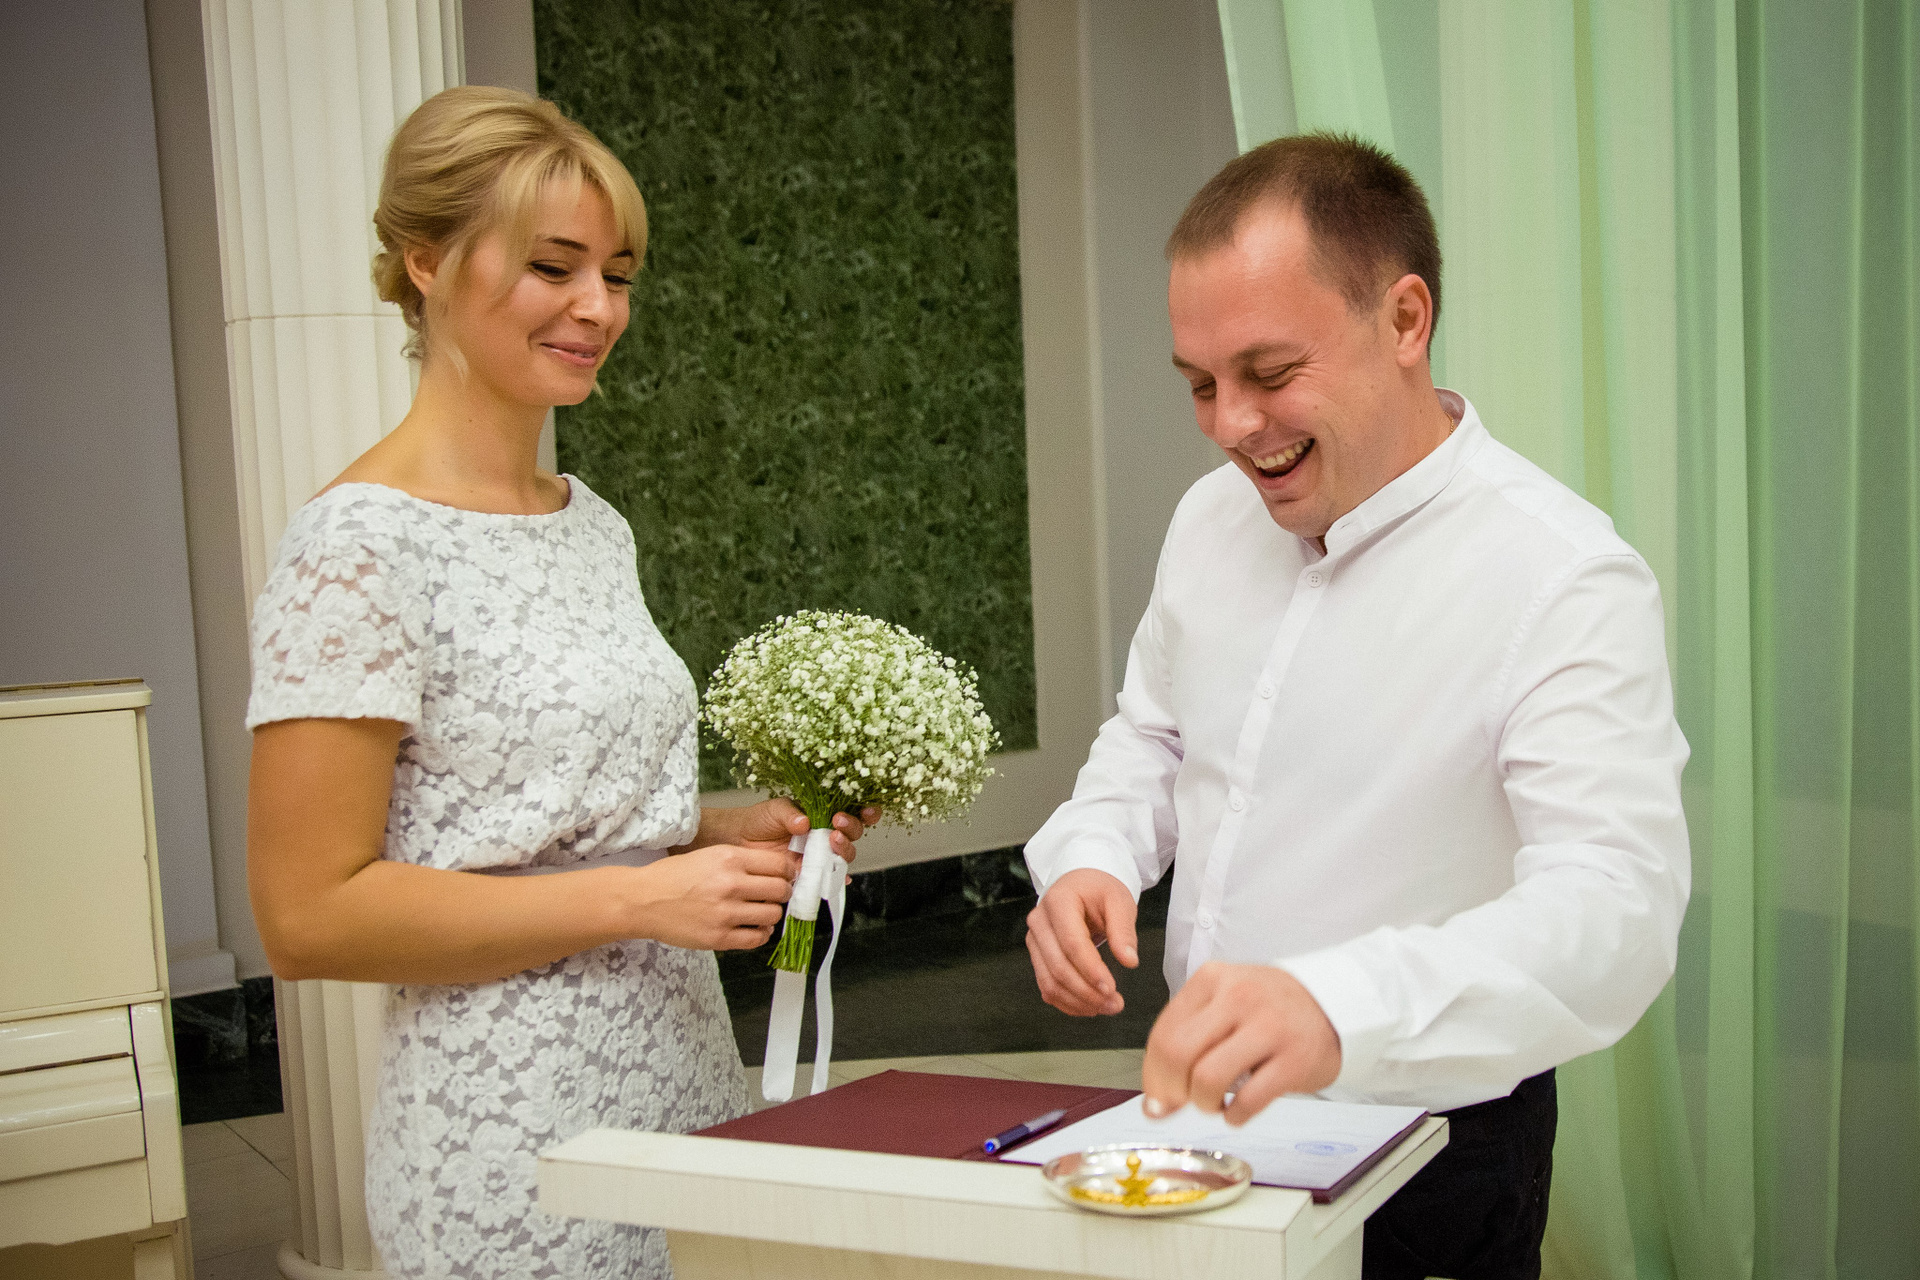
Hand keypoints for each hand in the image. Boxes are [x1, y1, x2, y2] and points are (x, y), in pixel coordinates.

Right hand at [624, 843, 794, 950]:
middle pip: (781, 890)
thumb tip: (778, 871)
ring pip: (773, 915)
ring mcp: (726, 913)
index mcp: (729, 859)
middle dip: (782, 892)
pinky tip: (752, 927)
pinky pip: (757, 938)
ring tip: (760, 911)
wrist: (643, 900)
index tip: (786, 876)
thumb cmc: (674, 877)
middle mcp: (731, 884)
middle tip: (773, 895)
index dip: (788, 872)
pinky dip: (760, 933)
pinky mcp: (719, 937)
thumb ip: (742, 862)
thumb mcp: (709, 855)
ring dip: (771, 914)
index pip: (780, 865)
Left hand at [706, 798, 879, 865]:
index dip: (866, 812)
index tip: (866, 810)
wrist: (739, 841)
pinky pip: (828, 880)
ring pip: (844, 856)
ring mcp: (819, 856)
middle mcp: (825, 835)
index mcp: (823, 814)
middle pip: (853, 835)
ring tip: (830, 841)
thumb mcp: (775, 810)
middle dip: (851, 829)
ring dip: (843, 849)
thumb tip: (806, 822)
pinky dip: (836, 880)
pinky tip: (837, 878)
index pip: (853, 811)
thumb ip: (791, 814)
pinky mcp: (809, 874)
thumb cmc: (759, 820)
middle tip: (837, 824)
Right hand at [1025, 868, 1138, 1015]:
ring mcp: (1035, 940)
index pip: (1072, 944)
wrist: (1081, 882)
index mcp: (1059, 902)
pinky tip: (1090, 1006)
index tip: (1111, 988)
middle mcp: (1040, 922)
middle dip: (1087, 991)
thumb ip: (1123, 930)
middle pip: (1058, 966)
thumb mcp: (1119, 900)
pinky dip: (1068, 1002)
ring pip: (1049, 982)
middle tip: (1115, 1004)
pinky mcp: (1038, 956)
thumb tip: (1129, 960)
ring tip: (1107, 1007)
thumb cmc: (1099, 889)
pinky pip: (1047, 986)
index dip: (1091, 970)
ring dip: (1078, 1001)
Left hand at [1140, 963, 1340, 1124]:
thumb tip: (1155, 1104)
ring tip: (1215, 1104)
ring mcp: (1269, 1026)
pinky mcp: (1295, 1059)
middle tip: (1182, 1102)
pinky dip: (1235, 1116)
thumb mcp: (1224, 1004)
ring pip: (1207, 1078)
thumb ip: (1187, 1042)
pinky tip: (1238, 1111)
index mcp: (1212, 978)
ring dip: (1204, 1104)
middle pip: (1177, 1054)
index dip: (1153, 1074)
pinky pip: (1249, 1100)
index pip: (1163, 1033)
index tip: (1158, 1096)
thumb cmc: (1269, 1009)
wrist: (1333, 1004)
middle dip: (1172, 1091)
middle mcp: (1238, 997)